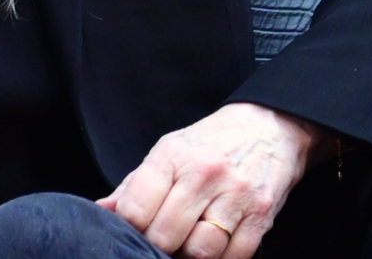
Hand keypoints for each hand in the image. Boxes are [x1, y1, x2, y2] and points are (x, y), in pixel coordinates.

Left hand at [98, 102, 331, 258]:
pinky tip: (217, 246)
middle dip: (161, 245)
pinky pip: (235, 256)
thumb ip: (134, 185)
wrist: (269, 125)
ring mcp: (235, 194)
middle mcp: (204, 173)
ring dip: (192, 256)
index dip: (131, 228)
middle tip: (165, 240)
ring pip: (200, 251)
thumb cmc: (211, 143)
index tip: (138, 229)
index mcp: (173, 156)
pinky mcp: (262, 213)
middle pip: (165, 235)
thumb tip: (102, 210)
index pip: (135, 209)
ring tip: (190, 243)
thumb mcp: (169, 151)